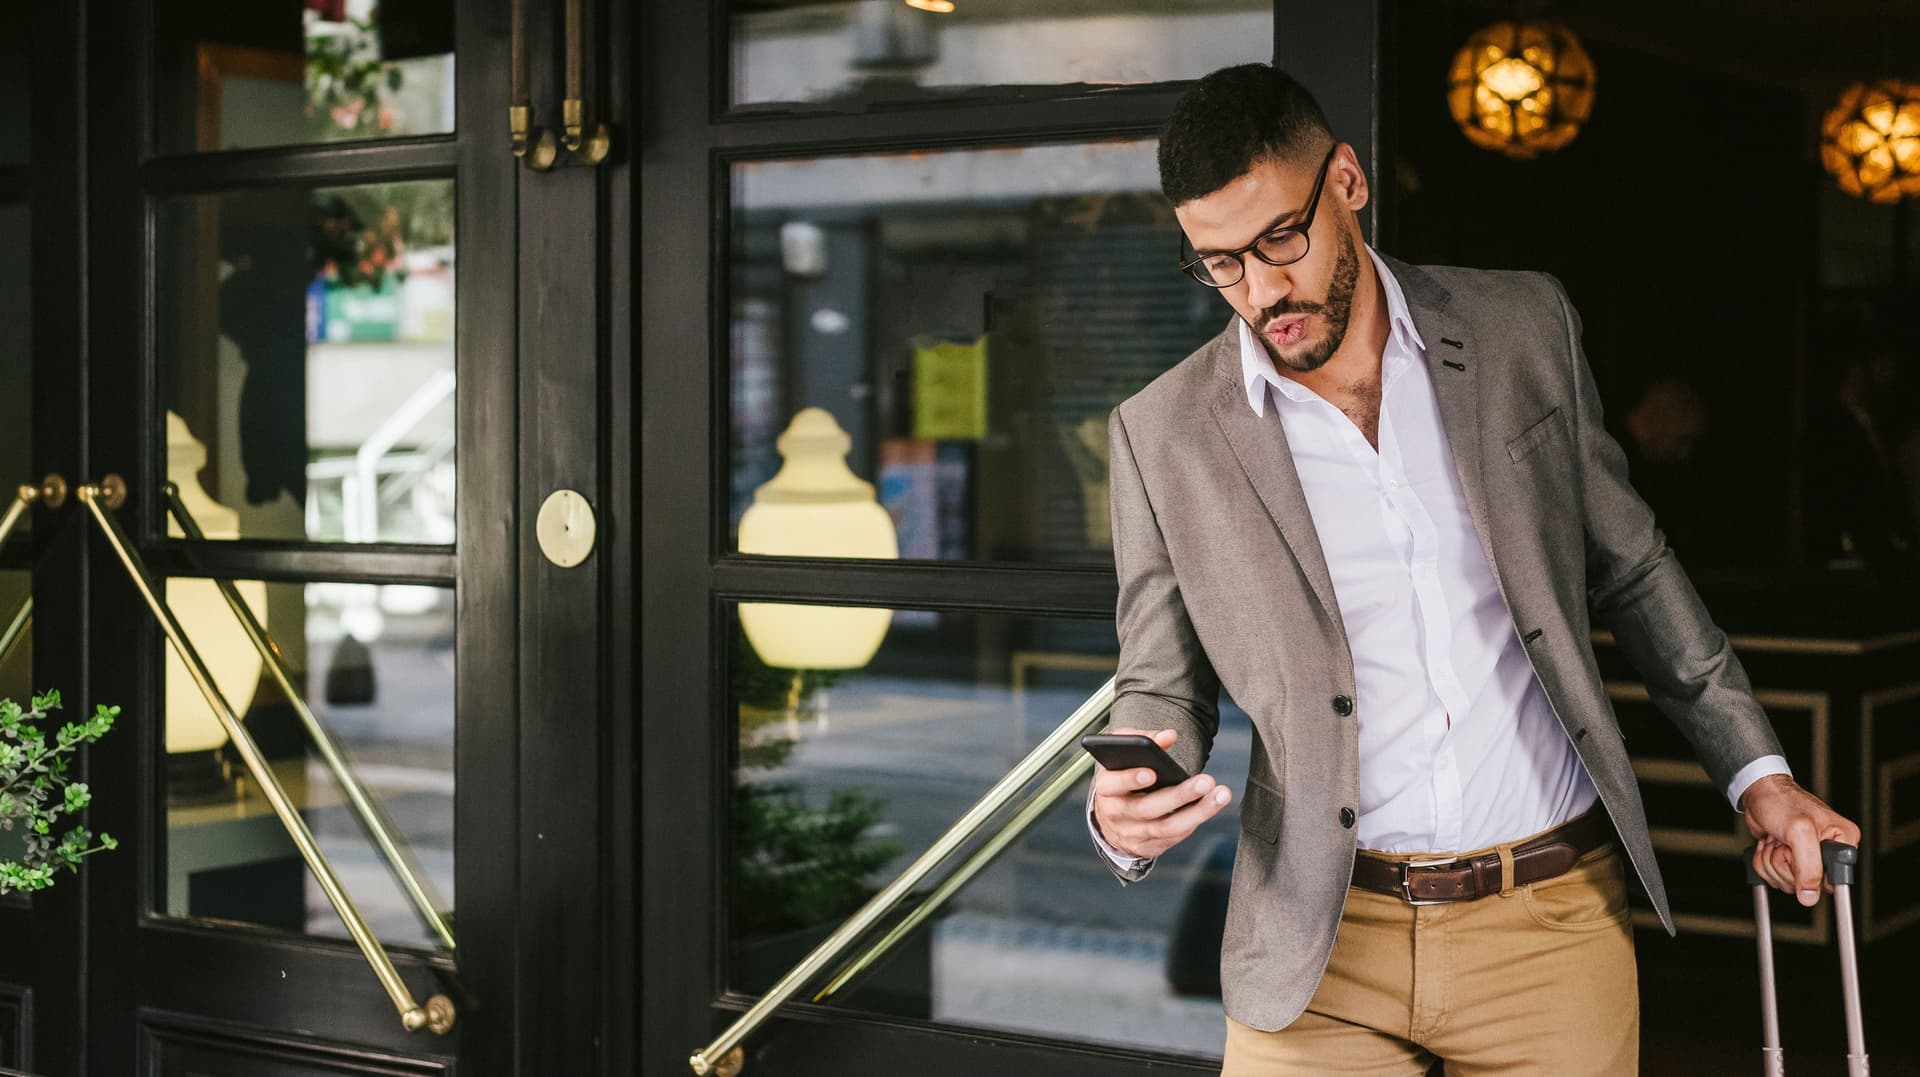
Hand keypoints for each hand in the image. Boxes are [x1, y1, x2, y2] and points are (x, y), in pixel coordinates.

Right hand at [1091, 727, 1231, 859]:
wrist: (1112, 816)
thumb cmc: (1122, 775)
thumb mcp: (1123, 752)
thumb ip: (1142, 739)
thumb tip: (1168, 736)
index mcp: (1106, 788)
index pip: (1113, 785)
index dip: (1130, 779)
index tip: (1152, 772)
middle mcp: (1116, 814)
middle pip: (1147, 808)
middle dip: (1179, 795)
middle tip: (1206, 781)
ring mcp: (1132, 834)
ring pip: (1166, 827)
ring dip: (1197, 812)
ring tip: (1220, 795)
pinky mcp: (1148, 847)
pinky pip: (1173, 837)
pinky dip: (1193, 822)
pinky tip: (1210, 806)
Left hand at [1741, 774, 1860, 906]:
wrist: (1759, 793)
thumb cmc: (1781, 801)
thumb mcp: (1799, 831)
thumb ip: (1808, 866)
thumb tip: (1810, 897)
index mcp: (1842, 842)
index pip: (1836, 881)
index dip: (1812, 875)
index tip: (1798, 857)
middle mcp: (1828, 852)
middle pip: (1807, 884)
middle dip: (1785, 864)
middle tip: (1784, 842)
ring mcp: (1807, 857)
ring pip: (1787, 882)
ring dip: (1772, 862)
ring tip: (1777, 840)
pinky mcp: (1789, 860)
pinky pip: (1774, 877)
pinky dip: (1764, 862)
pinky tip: (1770, 844)